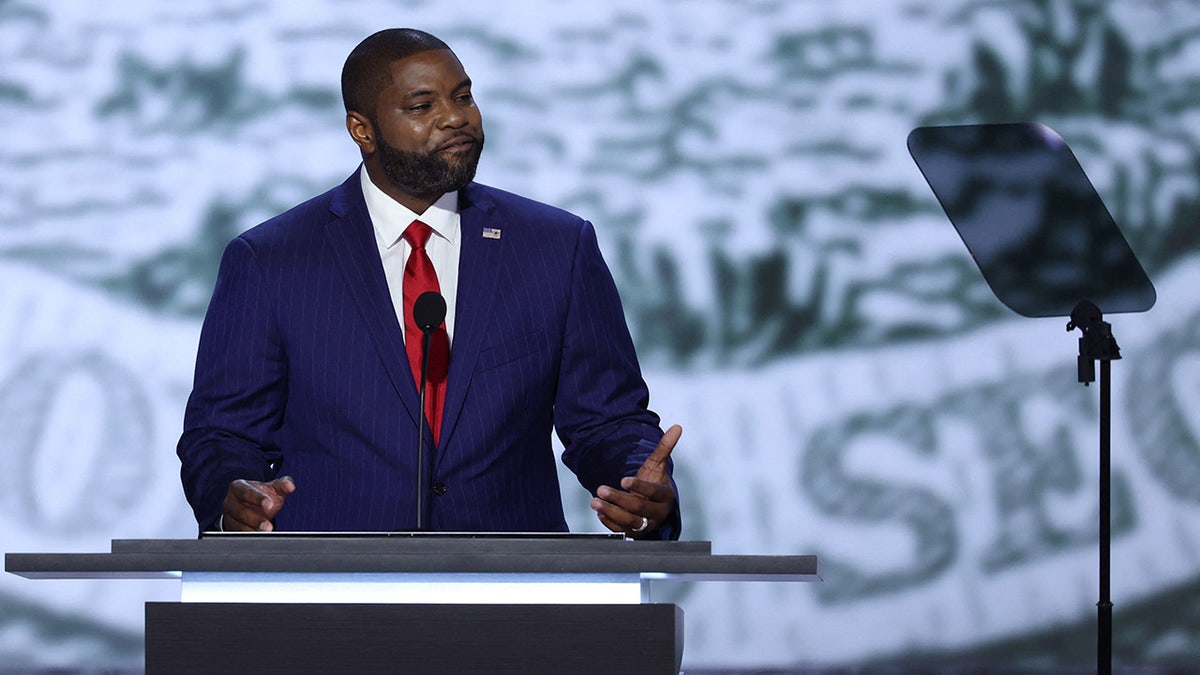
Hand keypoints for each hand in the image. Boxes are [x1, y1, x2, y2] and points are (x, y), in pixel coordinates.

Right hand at [219, 476, 295, 531]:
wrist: (251, 506)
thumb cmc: (262, 495)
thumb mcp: (273, 487)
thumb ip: (283, 484)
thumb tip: (290, 486)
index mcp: (238, 487)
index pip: (245, 492)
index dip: (257, 498)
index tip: (269, 505)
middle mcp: (229, 502)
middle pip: (240, 511)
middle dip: (255, 519)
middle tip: (269, 526)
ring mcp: (228, 517)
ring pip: (237, 526)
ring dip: (252, 531)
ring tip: (266, 533)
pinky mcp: (230, 529)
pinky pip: (238, 535)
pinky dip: (249, 538)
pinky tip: (259, 539)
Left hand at [590, 424, 680, 538]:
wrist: (652, 504)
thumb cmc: (654, 482)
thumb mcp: (658, 465)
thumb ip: (665, 447)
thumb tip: (677, 427)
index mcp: (665, 496)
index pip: (653, 492)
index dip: (638, 486)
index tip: (622, 480)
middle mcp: (657, 513)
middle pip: (638, 508)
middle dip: (618, 499)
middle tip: (600, 489)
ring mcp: (646, 525)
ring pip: (629, 522)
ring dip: (611, 512)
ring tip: (594, 502)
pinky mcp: (635, 533)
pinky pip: (622, 531)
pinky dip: (610, 522)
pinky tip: (599, 511)